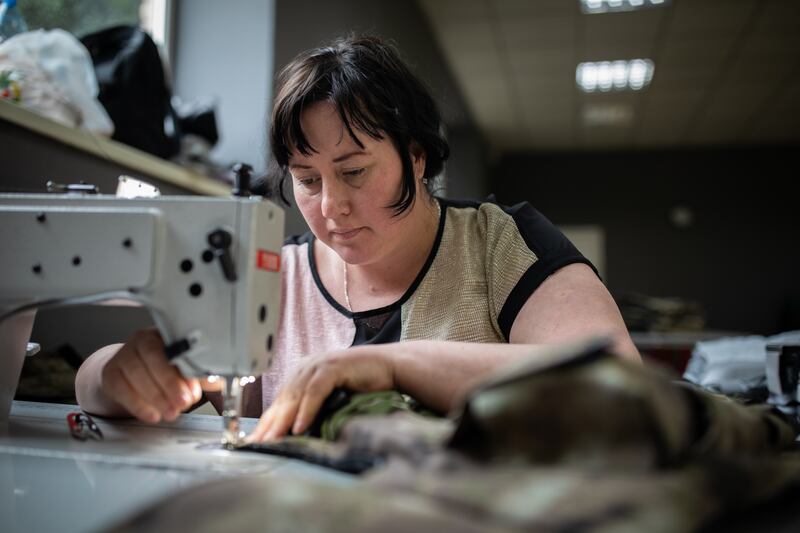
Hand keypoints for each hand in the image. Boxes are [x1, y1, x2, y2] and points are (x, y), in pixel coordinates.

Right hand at [97, 328, 204, 422]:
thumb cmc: (163, 370)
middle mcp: (142, 339)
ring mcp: (123, 354)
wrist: (129, 376)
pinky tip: (152, 415)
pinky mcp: (110, 373)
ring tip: (171, 413)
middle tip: (183, 404)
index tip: (194, 390)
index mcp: (165, 334)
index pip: (175, 347)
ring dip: (156, 396)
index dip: (184, 370)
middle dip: (170, 383)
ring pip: (136, 372)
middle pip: (153, 357)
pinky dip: (137, 404)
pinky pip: (121, 388)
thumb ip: (200, 375)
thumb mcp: (184, 369)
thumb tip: (217, 381)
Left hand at [248, 346, 394, 441]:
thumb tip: (296, 434)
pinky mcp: (333, 367)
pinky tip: (299, 427)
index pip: (281, 401)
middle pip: (284, 399)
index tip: (255, 442)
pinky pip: (315, 391)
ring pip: (296, 396)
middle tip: (258, 445)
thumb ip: (315, 409)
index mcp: (303, 373)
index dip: (267, 422)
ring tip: (273, 440)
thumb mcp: (332, 398)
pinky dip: (306, 411)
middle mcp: (307, 367)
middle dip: (270, 424)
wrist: (389, 367)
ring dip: (283, 421)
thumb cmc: (364, 385)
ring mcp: (319, 365)